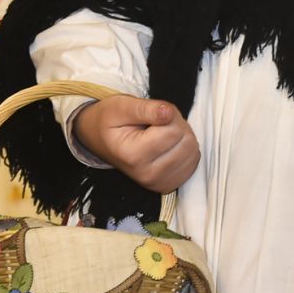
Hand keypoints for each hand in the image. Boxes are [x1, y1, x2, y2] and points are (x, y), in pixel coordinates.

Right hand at [72, 96, 200, 194]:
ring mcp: (157, 183)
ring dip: (182, 137)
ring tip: (160, 134)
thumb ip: (146, 109)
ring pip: (192, 151)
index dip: (167, 115)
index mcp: (133, 155)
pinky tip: (167, 146)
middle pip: (186, 141)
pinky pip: (193, 163)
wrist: (100, 140)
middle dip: (176, 125)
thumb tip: (168, 113)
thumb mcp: (122, 107)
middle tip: (156, 124)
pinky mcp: (167, 185)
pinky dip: (185, 150)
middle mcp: (146, 175)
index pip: (173, 131)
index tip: (151, 115)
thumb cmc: (110, 121)